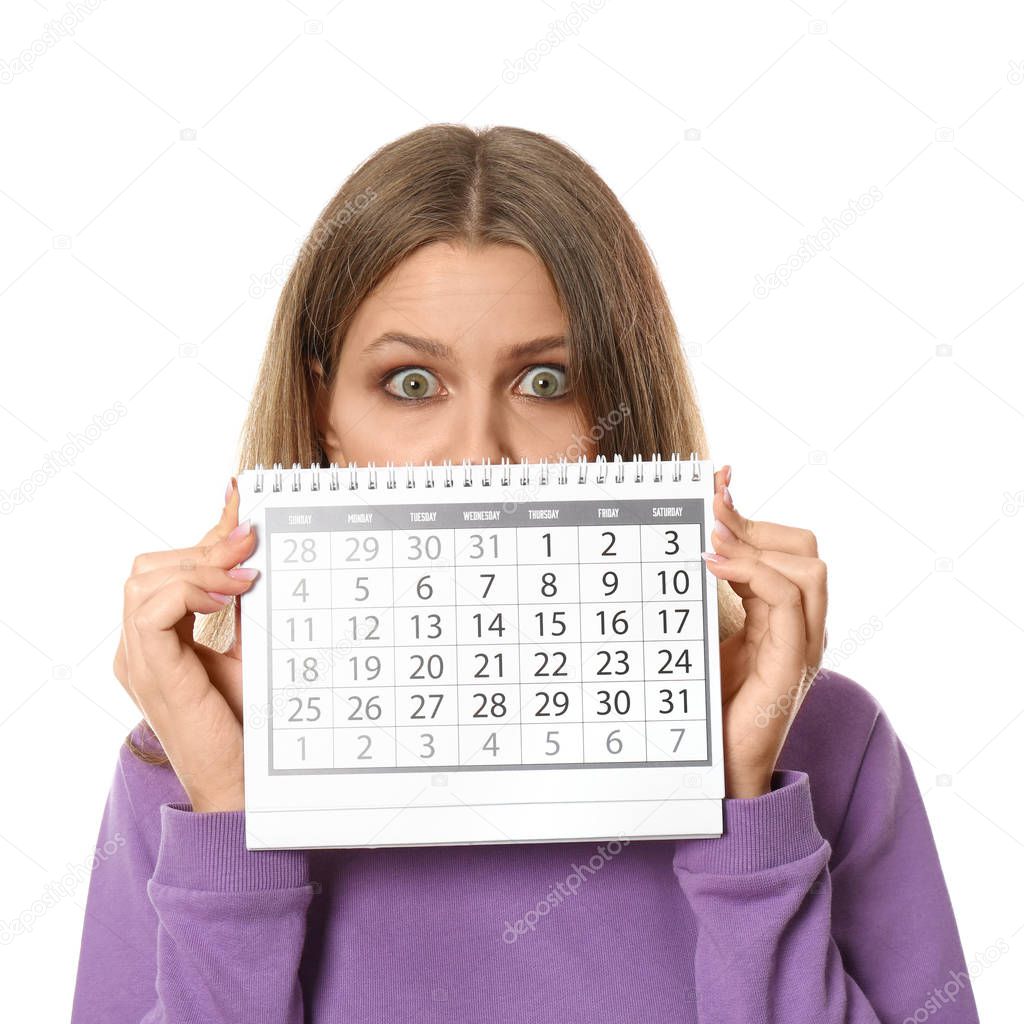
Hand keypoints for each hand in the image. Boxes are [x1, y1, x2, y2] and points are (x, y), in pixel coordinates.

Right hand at [114, 478, 257, 811]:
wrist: (242, 781)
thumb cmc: (243, 722)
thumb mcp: (245, 649)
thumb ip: (240, 607)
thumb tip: (253, 557)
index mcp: (155, 640)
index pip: (167, 571)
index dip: (205, 540)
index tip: (246, 516)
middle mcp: (138, 647)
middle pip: (147, 568)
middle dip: (203, 546)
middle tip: (251, 540)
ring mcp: (139, 660)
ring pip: (143, 580)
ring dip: (200, 564)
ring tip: (247, 569)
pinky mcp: (152, 672)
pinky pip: (150, 610)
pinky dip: (190, 590)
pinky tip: (231, 595)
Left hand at [700, 465, 827, 797]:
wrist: (719, 769)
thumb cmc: (709, 706)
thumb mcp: (705, 638)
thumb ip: (706, 598)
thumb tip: (685, 548)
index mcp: (781, 616)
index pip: (786, 548)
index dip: (753, 513)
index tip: (716, 483)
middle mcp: (800, 626)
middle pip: (805, 549)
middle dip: (757, 523)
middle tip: (711, 512)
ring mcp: (801, 644)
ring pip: (808, 567)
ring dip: (756, 543)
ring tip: (710, 537)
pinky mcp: (791, 663)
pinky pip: (790, 600)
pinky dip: (755, 572)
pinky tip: (714, 565)